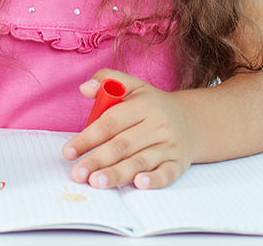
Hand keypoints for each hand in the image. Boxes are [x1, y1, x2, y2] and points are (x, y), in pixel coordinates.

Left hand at [61, 69, 195, 189]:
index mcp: (143, 105)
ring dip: (118, 173)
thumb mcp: (133, 85)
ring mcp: (169, 146)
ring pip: (141, 162)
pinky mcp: (179, 163)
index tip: (68, 152)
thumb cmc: (153, 105)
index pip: (110, 123)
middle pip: (123, 145)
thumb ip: (106, 79)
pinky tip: (138, 184)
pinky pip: (167, 174)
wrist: (194, 121)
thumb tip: (84, 87)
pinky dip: (154, 180)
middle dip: (98, 160)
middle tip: (78, 173)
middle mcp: (157, 126)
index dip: (87, 138)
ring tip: (97, 182)